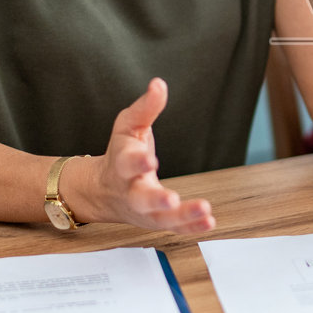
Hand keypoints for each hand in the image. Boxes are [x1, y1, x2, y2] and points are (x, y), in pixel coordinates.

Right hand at [75, 78, 216, 232]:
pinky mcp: (158, 221)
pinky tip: (209, 222)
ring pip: (161, 219)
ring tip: (205, 211)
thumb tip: (159, 84)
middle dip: (156, 200)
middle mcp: (131, 191)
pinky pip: (175, 228)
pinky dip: (192, 228)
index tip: (150, 159)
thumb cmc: (120, 153)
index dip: (137, 162)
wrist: (103, 190)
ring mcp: (144, 210)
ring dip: (183, 217)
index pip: (126, 164)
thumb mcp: (128, 127)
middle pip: (141, 199)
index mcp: (121, 165)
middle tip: (171, 199)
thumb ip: (145, 108)